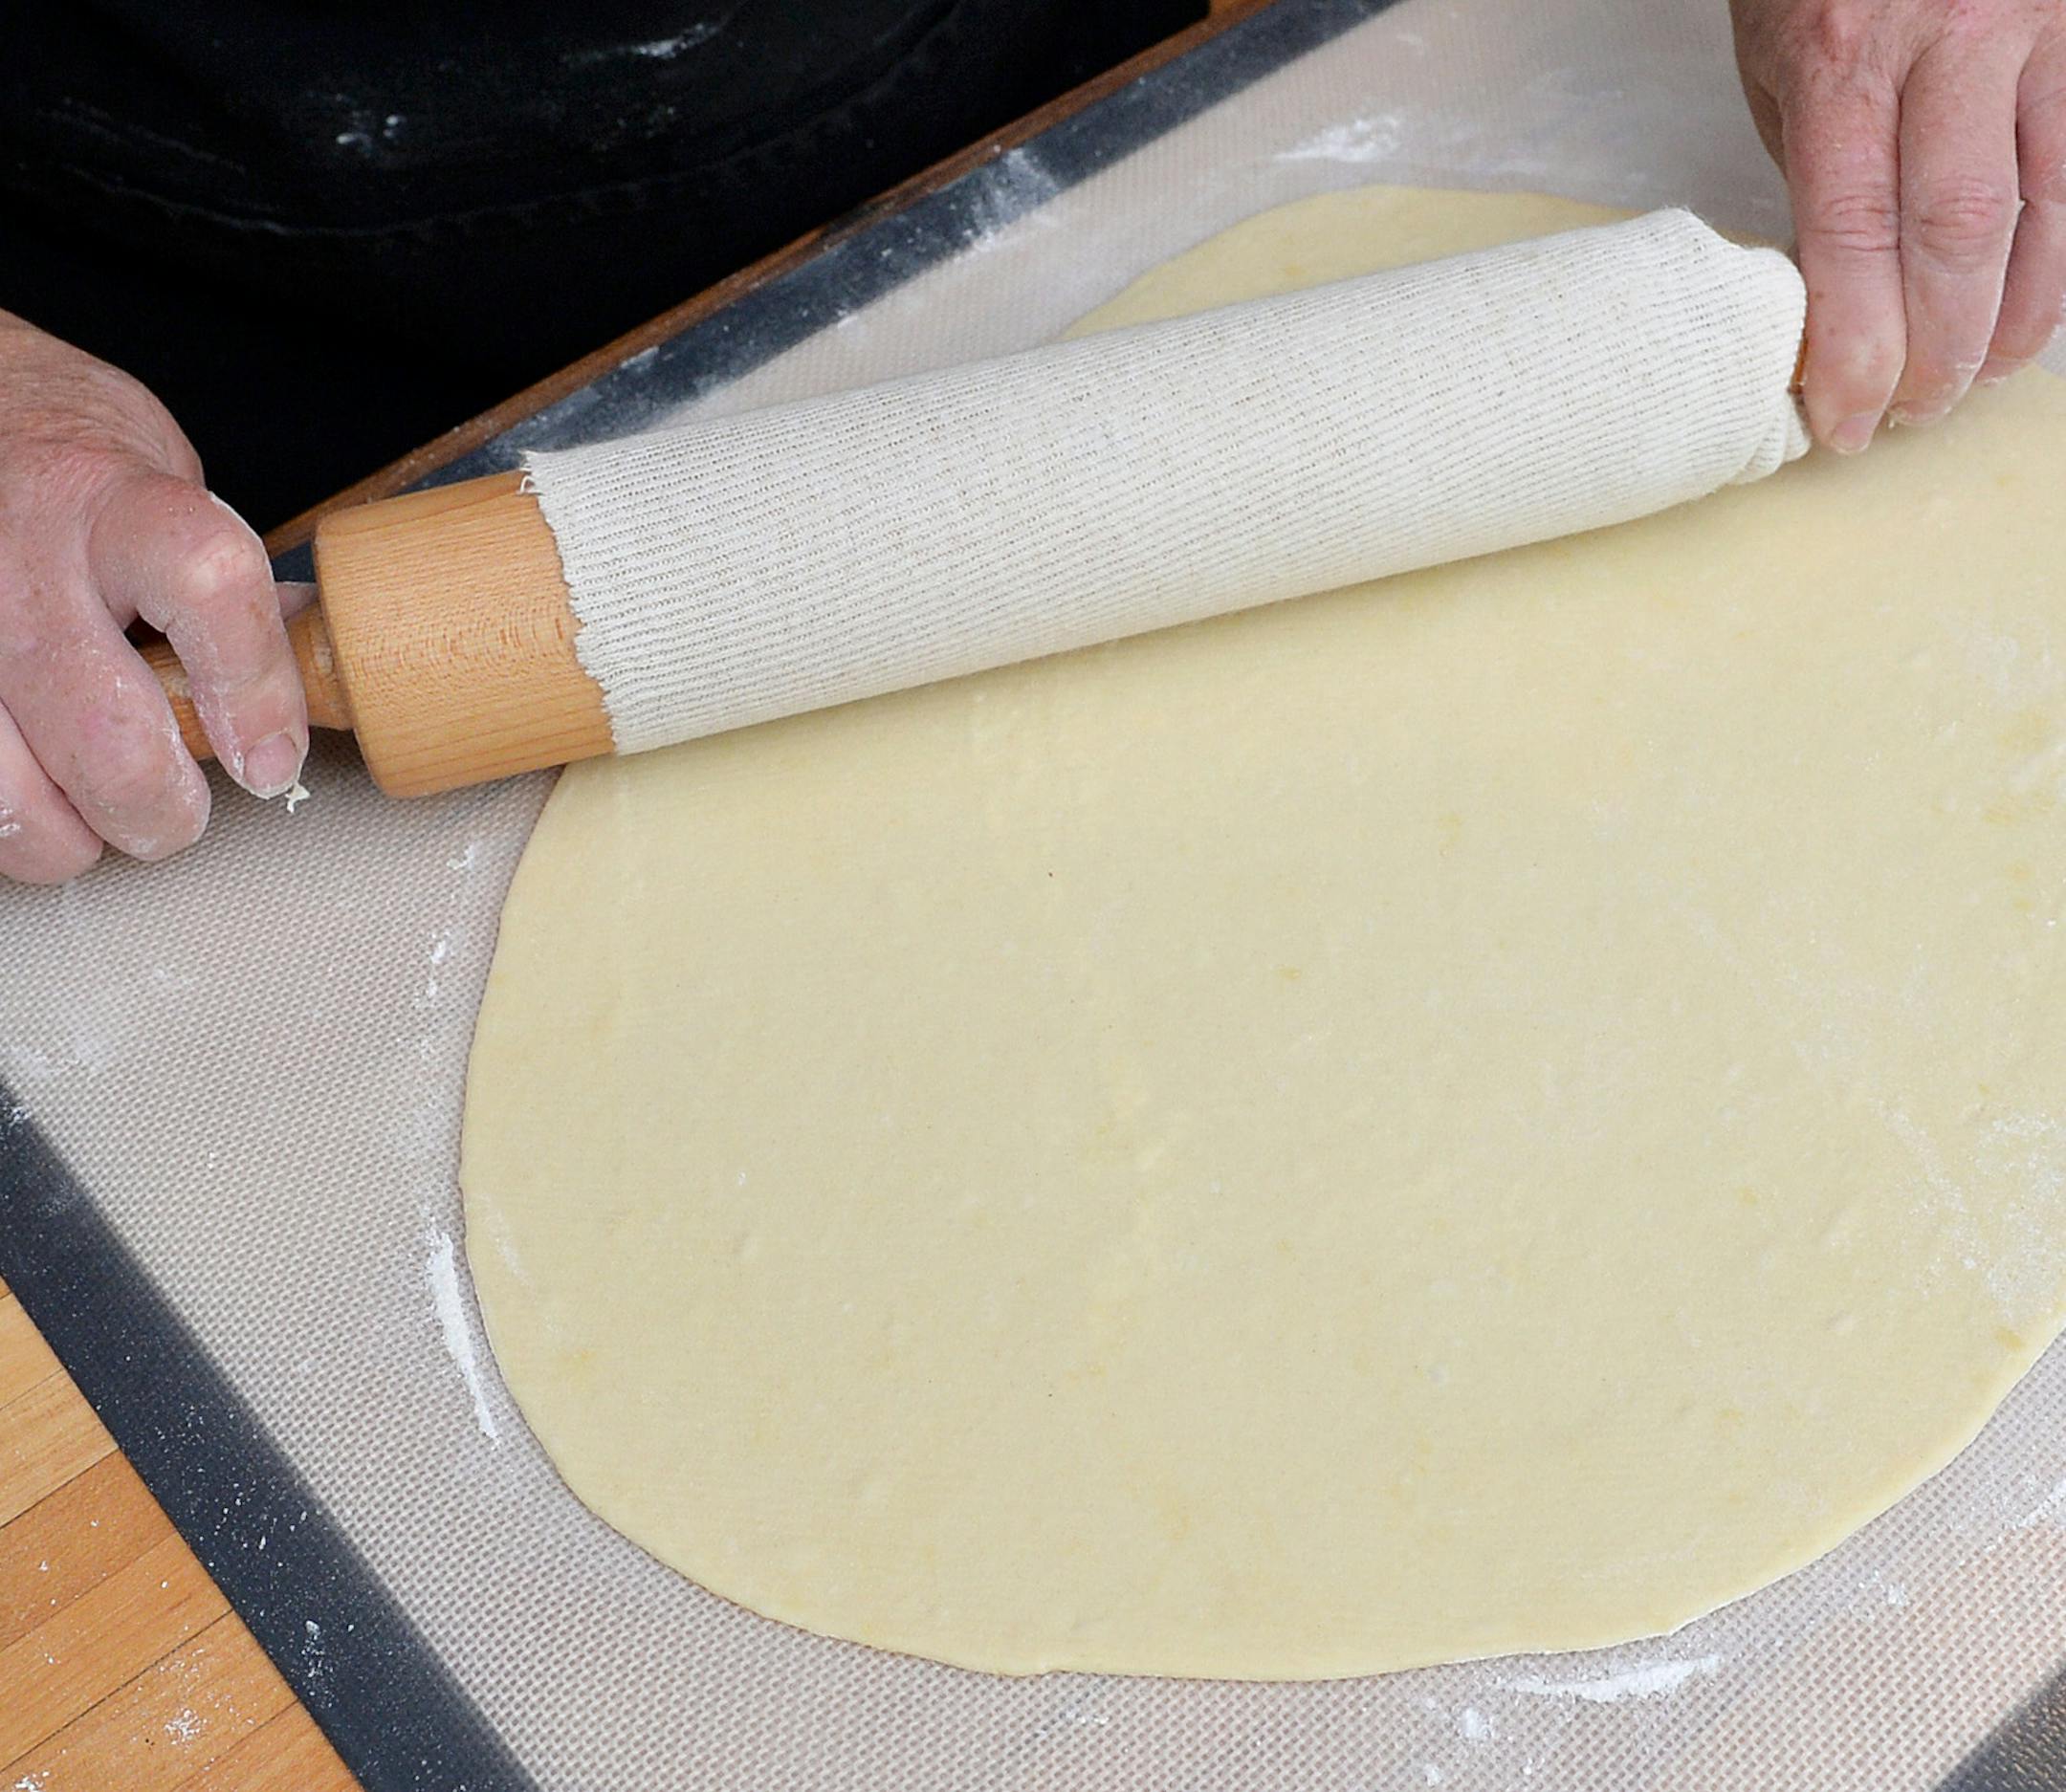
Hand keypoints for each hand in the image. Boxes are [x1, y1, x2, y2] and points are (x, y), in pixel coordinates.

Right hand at [0, 312, 307, 882]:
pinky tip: (37, 790)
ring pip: (11, 787)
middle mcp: (22, 559)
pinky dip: (11, 821)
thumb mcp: (176, 498)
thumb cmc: (86, 480)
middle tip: (178, 811)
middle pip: (105, 730)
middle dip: (160, 807)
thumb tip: (314, 683)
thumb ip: (236, 595)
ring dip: (70, 831)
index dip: (255, 689)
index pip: (207, 583)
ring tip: (93, 811)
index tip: (273, 760)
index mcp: (119, 505)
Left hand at [1730, 0, 2065, 450]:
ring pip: (2048, 208)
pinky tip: (2027, 309)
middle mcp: (1954, 37)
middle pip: (1961, 233)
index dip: (1858, 346)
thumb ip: (1822, 174)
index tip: (1844, 418)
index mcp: (1845, 54)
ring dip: (2015, 317)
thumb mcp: (1781, 64)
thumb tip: (1840, 300)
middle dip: (1940, 348)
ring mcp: (2042, 28)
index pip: (1856, 233)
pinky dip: (2060, 255)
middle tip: (1913, 413)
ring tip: (1976, 378)